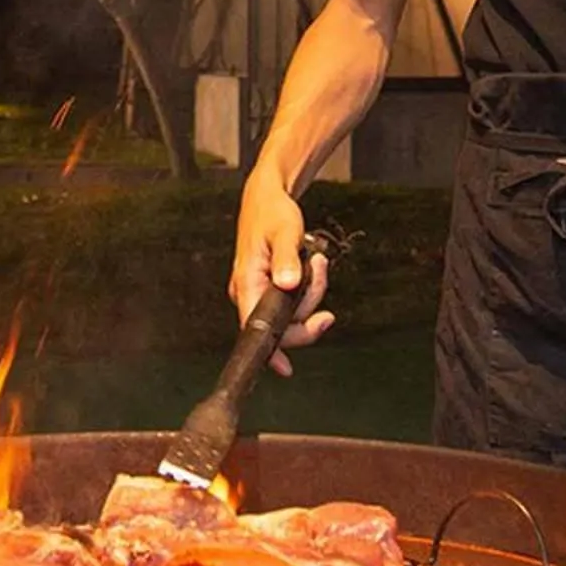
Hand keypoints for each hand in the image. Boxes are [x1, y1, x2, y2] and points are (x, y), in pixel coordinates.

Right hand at [229, 166, 332, 376]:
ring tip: (315, 261)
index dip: (272, 351)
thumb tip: (288, 284)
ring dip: (312, 291)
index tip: (285, 368)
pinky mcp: (270, 288)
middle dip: (308, 306)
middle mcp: (248, 292)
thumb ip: (288, 259)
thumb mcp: (285, 232)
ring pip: (293, 313)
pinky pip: (294, 302)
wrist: (267, 197)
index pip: (255, 328)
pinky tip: (310, 267)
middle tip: (319, 274)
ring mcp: (259, 291)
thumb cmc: (271, 213)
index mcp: (246, 282)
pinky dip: (308, 288)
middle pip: (283, 325)